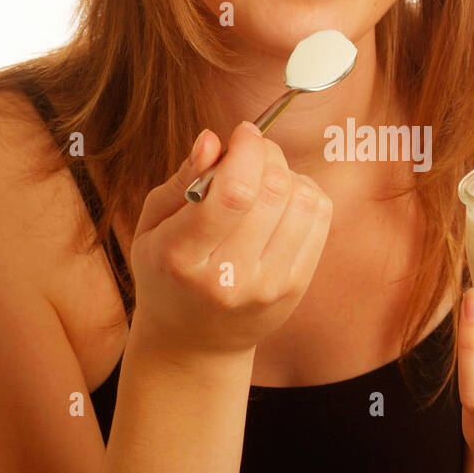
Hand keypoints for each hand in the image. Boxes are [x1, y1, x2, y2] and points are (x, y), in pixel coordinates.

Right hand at [129, 122, 332, 358]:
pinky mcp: (295, 287)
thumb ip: (182, 179)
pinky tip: (282, 199)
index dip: (247, 149)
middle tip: (253, 149)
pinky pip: (320, 218)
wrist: (194, 340)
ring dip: (288, 173)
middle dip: (268, 153)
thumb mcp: (153, 225)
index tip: (243, 132)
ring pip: (302, 201)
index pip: (232, 192)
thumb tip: (213, 138)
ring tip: (264, 178)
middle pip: (271, 191)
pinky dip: (306, 194)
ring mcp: (267, 286)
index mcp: (182, 256)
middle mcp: (228, 277)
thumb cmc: (168, 272)